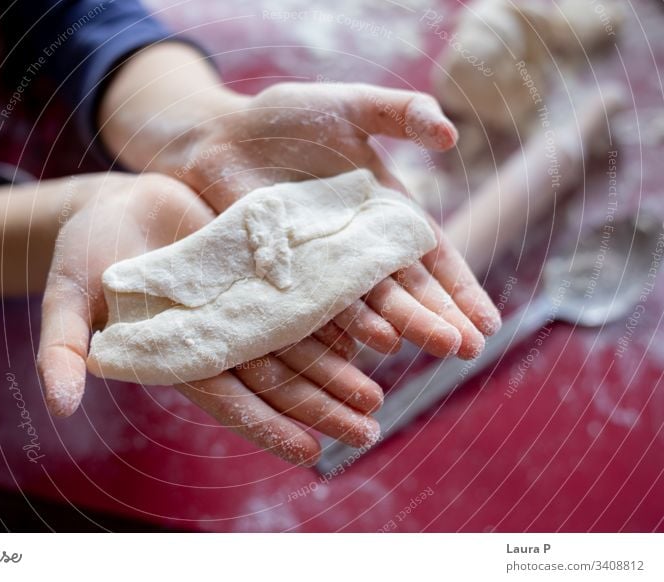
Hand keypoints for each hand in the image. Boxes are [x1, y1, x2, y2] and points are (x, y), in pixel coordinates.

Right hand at [36, 172, 382, 465]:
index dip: (268, 425)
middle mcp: (220, 336)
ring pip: (299, 342)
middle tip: (366, 431)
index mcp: (179, 354)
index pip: (229, 400)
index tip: (309, 453)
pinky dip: (334, 312)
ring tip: (376, 392)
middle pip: (277, 378)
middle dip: (320, 406)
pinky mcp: (258, 267)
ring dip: (337, 367)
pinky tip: (370, 328)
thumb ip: (62, 350)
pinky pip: (303, 292)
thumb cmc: (84, 252)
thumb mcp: (66, 300)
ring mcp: (243, 303)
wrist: (116, 202)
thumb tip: (58, 409)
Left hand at [106, 75, 501, 358]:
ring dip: (397, 326)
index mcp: (386, 214)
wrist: (222, 137)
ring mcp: (321, 266)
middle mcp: (359, 249)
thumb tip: (451, 135)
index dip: (460, 290)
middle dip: (436, 318)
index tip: (488, 323)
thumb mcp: (351, 105)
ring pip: (365, 305)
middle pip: (406, 290)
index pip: (432, 259)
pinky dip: (336, 324)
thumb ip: (400, 114)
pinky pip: (311, 304)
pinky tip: (360, 345)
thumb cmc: (289, 119)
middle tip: (466, 349)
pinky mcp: (283, 274)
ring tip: (428, 347)